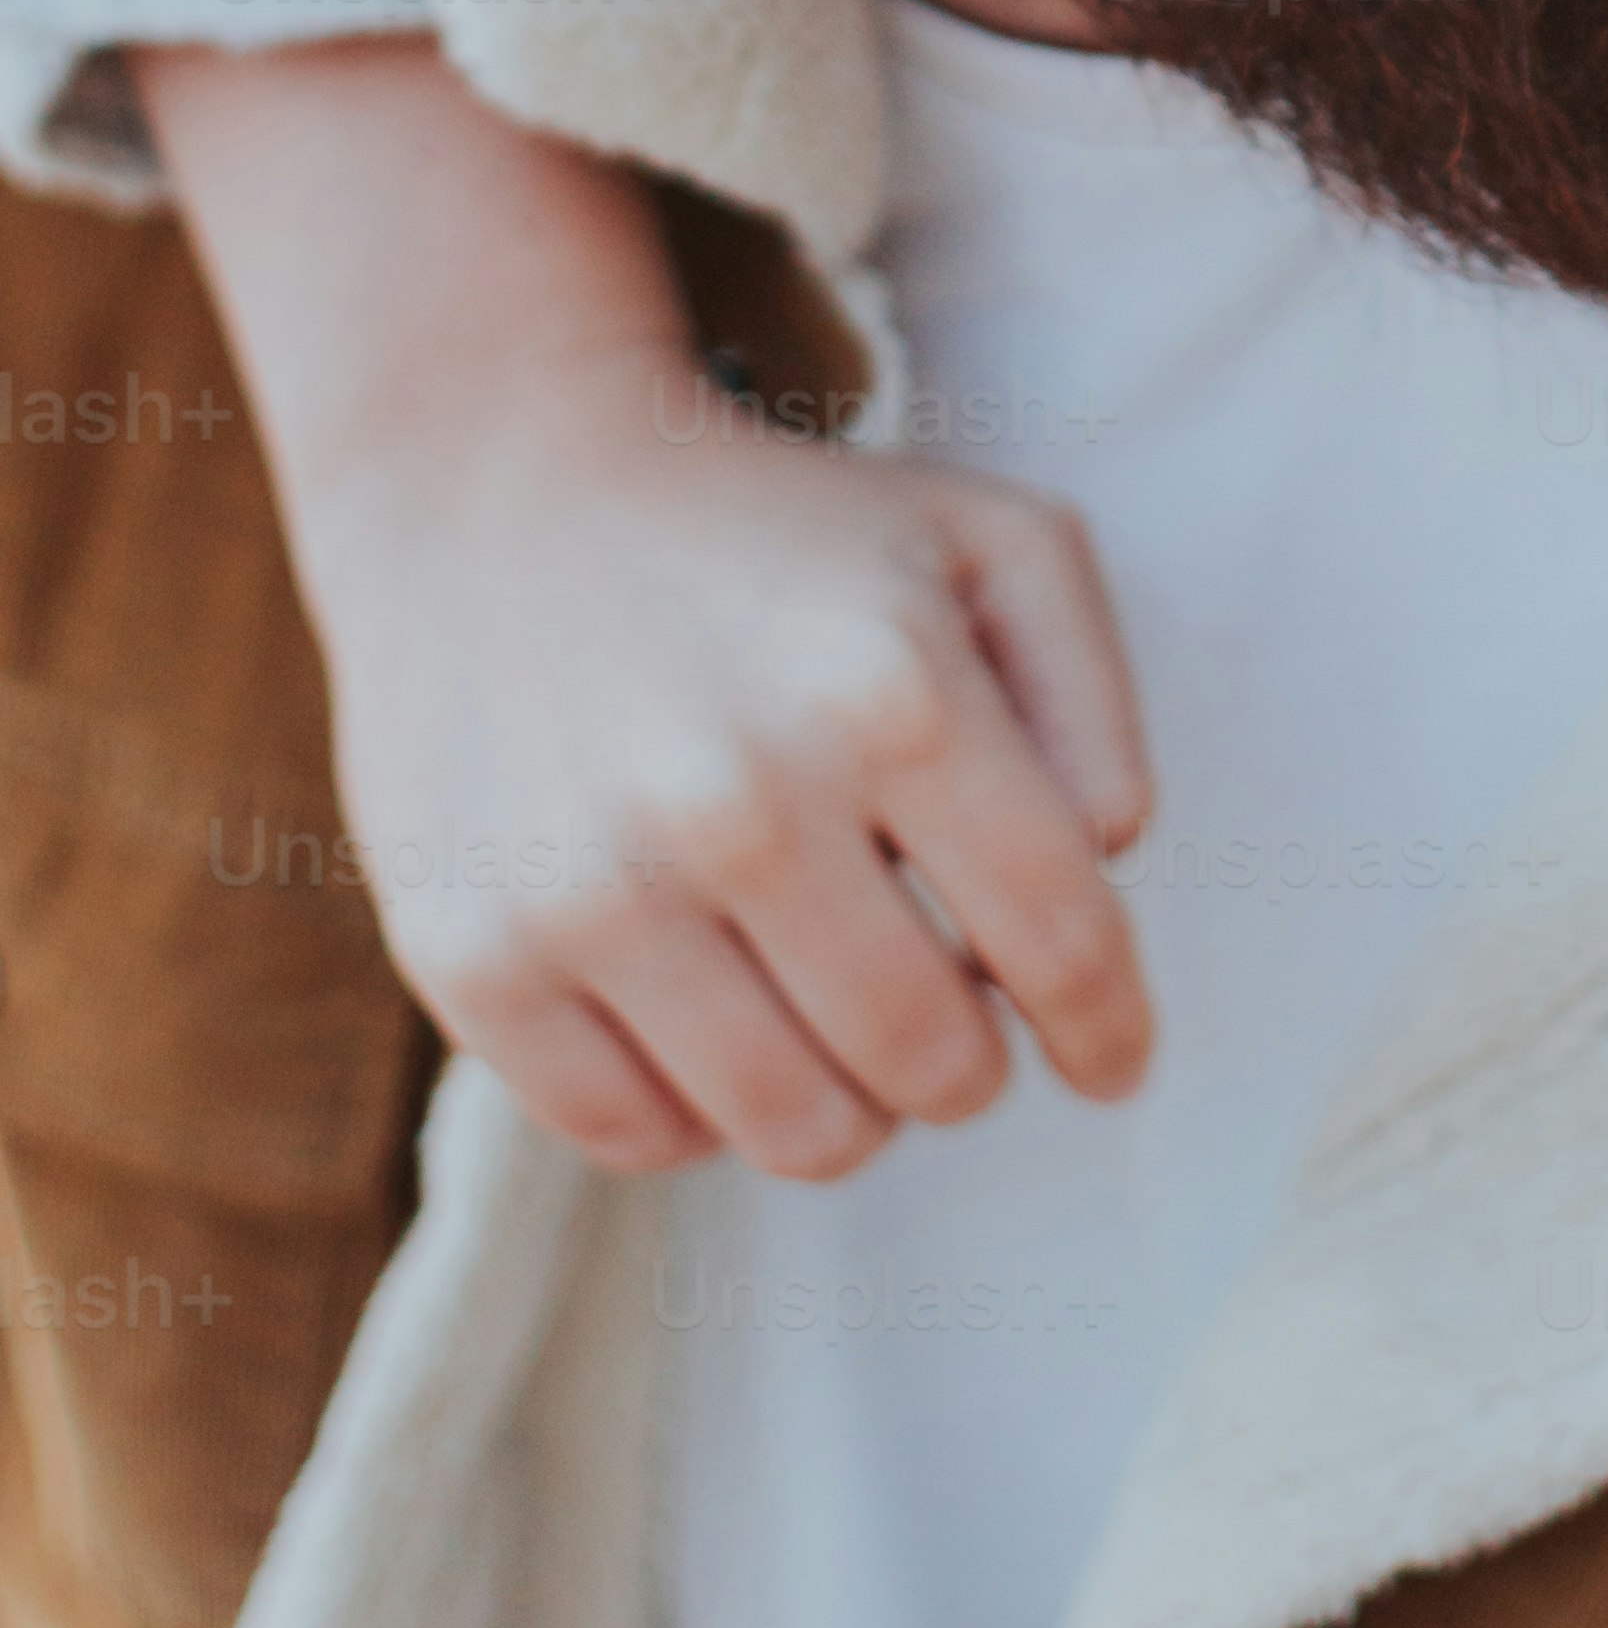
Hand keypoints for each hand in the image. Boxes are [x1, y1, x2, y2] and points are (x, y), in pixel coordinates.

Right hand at [146, 37, 1156, 1182]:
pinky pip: (638, 1139)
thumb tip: (1105, 868)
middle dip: (970, 1065)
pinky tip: (710, 1022)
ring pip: (797, 1132)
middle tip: (948, 1019)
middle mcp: (742, 799)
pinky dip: (702, 1115)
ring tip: (836, 1025)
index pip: (1059, 939)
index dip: (1108, 1029)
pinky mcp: (473, 956)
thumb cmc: (786, 531)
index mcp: (891, 691)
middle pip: (932, 1059)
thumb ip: (1093, 704)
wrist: (497, 489)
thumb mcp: (989, 542)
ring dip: (851, 1110)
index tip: (1115, 1066)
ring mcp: (593, 887)